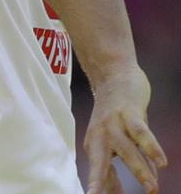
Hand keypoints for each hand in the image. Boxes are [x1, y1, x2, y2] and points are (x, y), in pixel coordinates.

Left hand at [84, 64, 166, 193]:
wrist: (113, 75)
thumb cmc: (117, 113)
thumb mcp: (118, 138)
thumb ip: (127, 162)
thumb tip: (139, 185)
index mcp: (94, 144)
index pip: (96, 170)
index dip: (95, 186)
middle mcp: (99, 135)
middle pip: (101, 163)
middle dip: (103, 182)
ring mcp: (113, 123)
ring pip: (126, 150)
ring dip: (141, 170)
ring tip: (152, 188)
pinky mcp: (128, 113)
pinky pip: (141, 133)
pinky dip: (152, 148)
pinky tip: (162, 162)